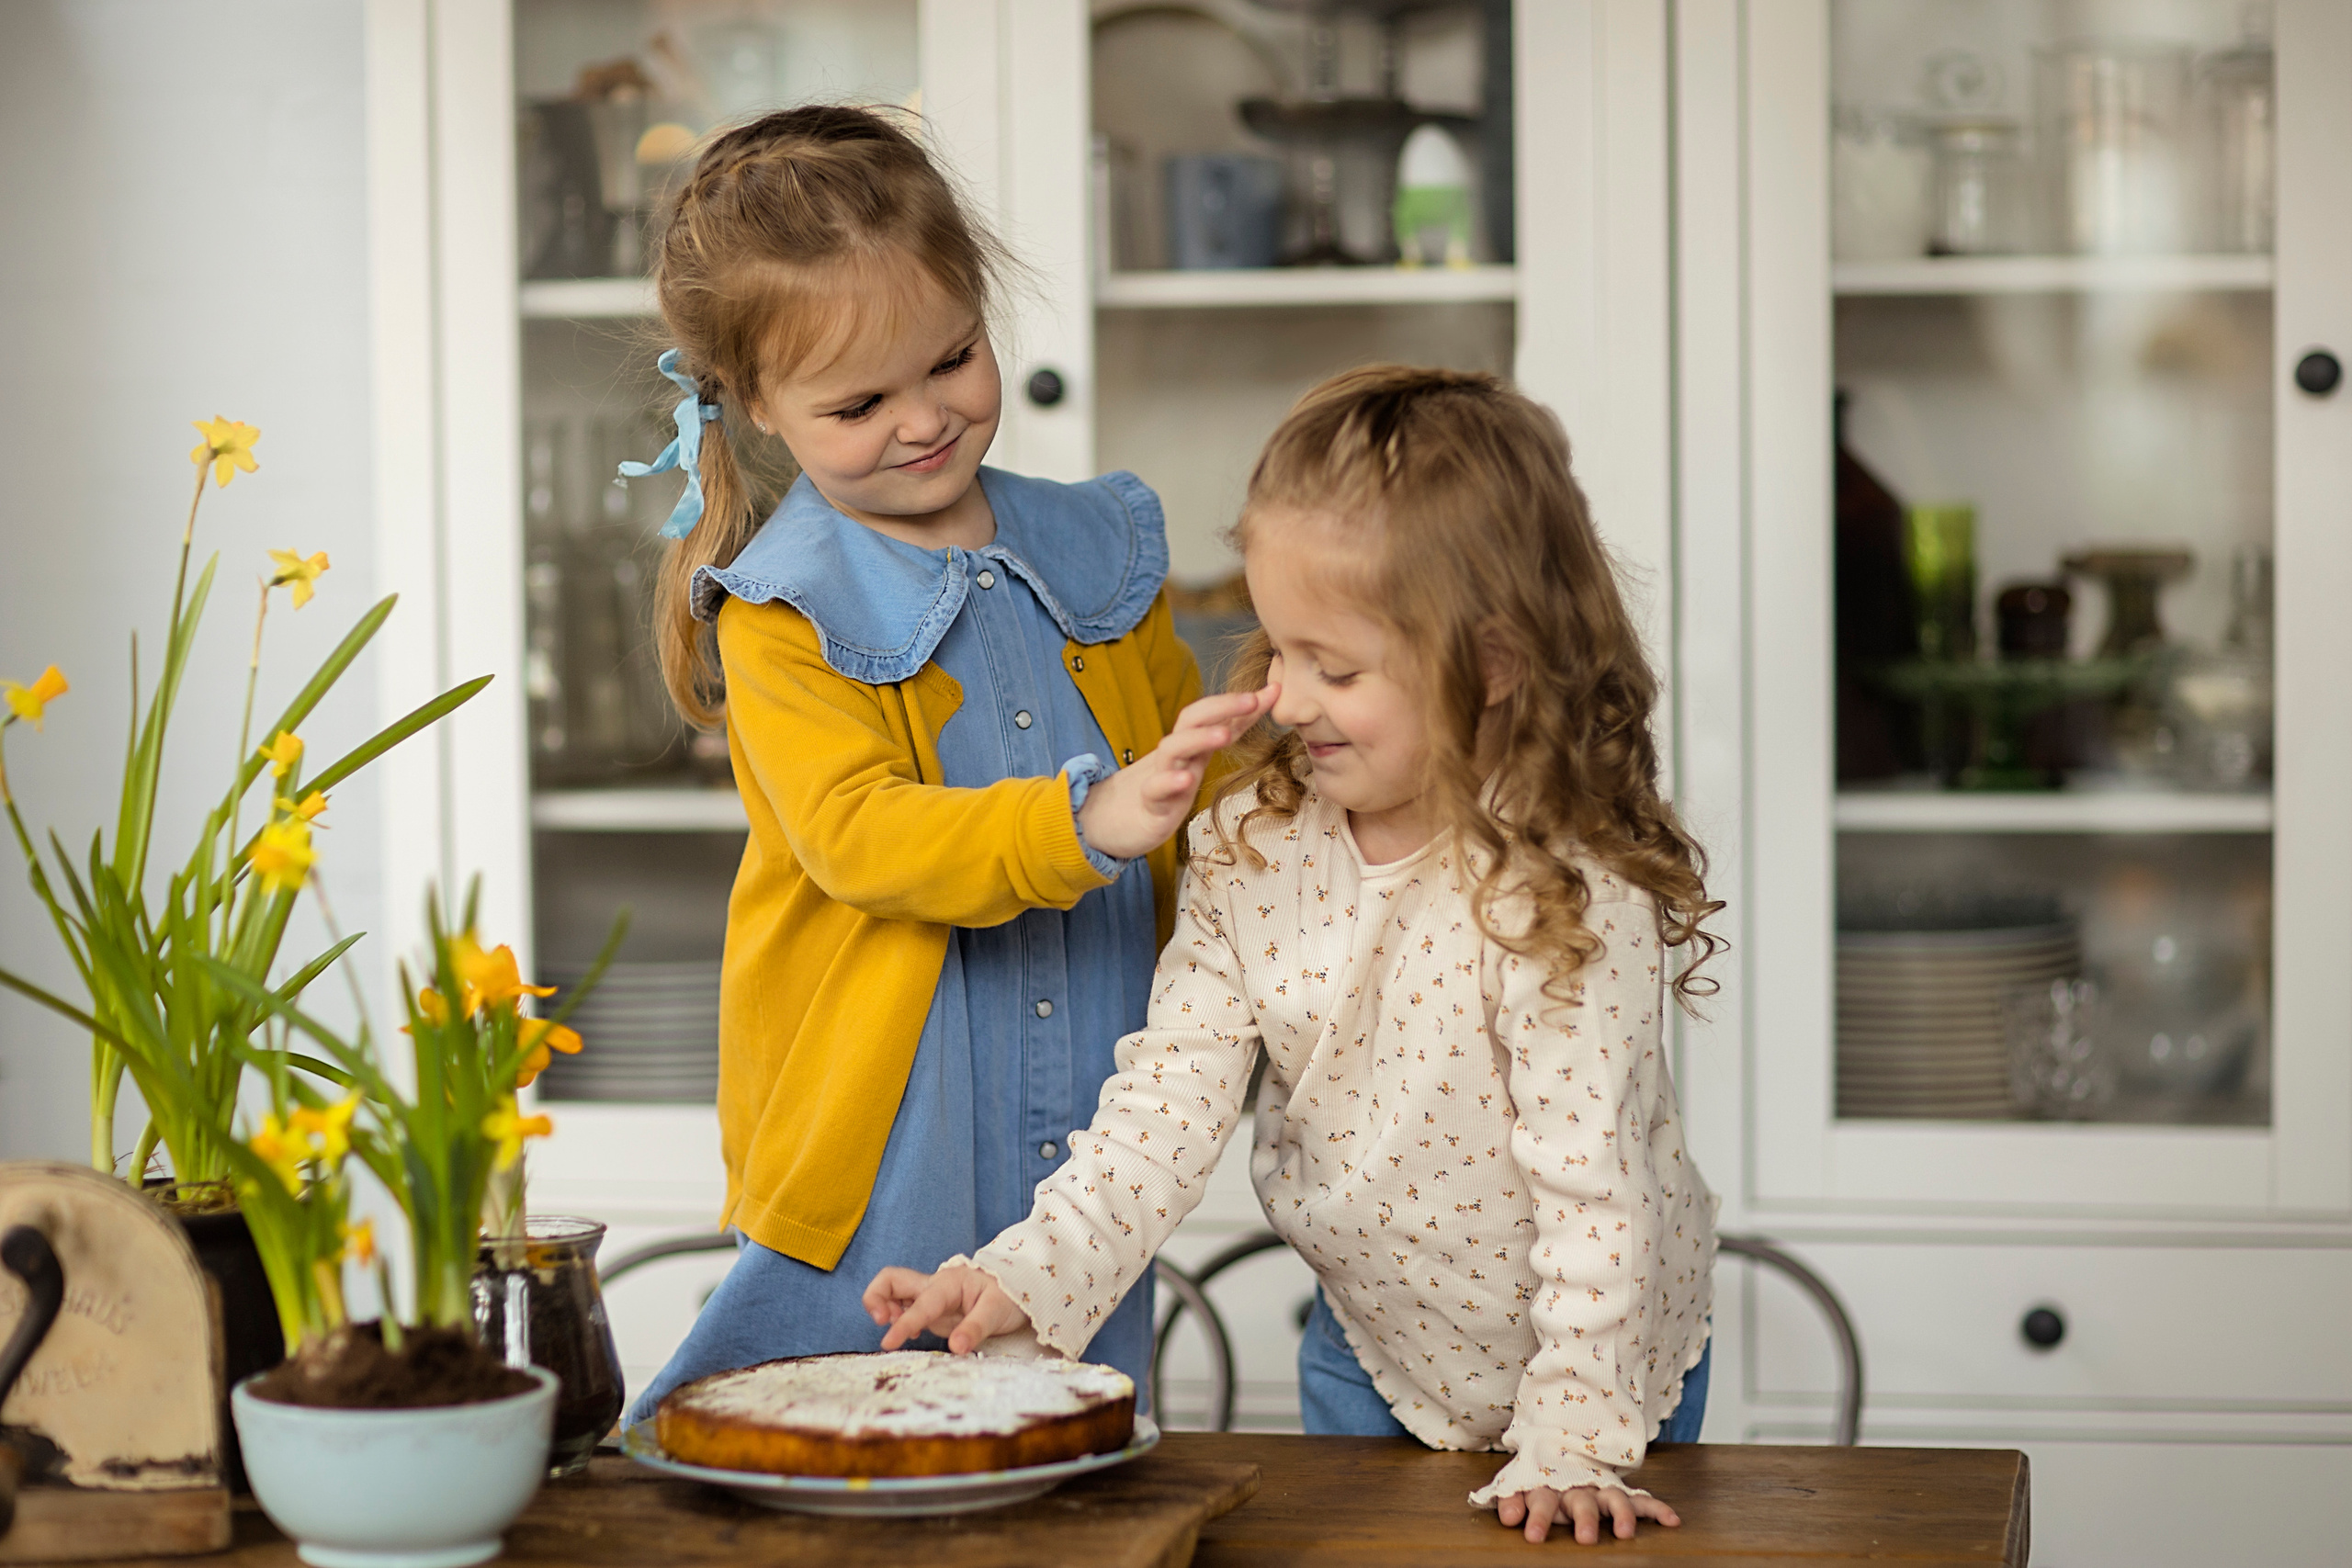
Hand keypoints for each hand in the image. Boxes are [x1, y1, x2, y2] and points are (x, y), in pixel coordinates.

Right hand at [863, 1263, 1031, 1354]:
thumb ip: (975, 1329)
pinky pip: (904, 1309)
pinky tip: (908, 1333)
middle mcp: (933, 1287)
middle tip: (881, 1321)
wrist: (1016, 1290)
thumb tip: (956, 1348)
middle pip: (891, 1279)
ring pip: (893, 1292)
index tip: (887, 1343)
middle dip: (876, 1296)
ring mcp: (930, 1298)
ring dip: (884, 1307)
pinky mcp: (931, 1311)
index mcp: (948, 1284)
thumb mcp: (997, 1311)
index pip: (921, 1304)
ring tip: (895, 1329)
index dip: (903, 1324)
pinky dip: (897, 1318)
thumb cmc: (1007, 1296)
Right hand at [1076, 687, 1277, 860]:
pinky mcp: (1149, 803)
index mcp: (1190, 746)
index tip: (1274, 690)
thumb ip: (1226, 732)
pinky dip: (1170, 782)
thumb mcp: (1196, 759)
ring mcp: (1160, 776)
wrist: (1110, 821)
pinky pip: (1156, 789)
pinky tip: (1185, 781)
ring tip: (1225, 735)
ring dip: (1199, 739)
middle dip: (1222, 706)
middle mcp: (1176, 755)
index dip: (1242, 703)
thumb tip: (1263, 702)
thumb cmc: (1162, 788)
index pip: (1215, 715)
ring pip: (1174, 749)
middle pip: (1192, 720)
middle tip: (1251, 699)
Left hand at [1494, 1485, 1679, 1544]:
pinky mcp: (1621, 1493)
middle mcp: (1578, 1487)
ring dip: (1621, 1515)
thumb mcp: (1520, 1485)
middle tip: (1585, 1538)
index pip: (1542, 1501)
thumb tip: (1508, 1519)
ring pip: (1614, 1499)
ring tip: (1626, 1533)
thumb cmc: (1541, 1476)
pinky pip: (1642, 1499)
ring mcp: (1601, 1489)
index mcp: (1550, 1486)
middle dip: (1585, 1520)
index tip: (1532, 1536)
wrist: (1562, 1443)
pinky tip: (1672, 1520)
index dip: (1536, 1517)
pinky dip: (1657, 1508)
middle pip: (1582, 1503)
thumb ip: (1511, 1500)